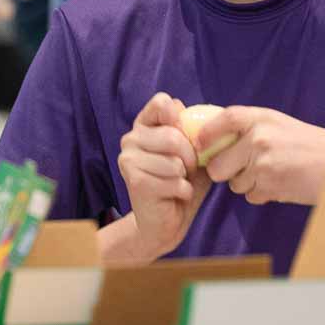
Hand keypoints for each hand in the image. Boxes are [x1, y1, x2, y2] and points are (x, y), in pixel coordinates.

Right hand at [118, 93, 213, 259]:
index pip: (161, 102)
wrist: (166, 222)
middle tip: (188, 170)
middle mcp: (130, 139)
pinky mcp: (135, 182)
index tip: (187, 137)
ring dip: (186, 177)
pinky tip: (174, 196)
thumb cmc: (182, 182)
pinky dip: (183, 191)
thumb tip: (190, 107)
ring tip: (179, 182)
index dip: (180, 118)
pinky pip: (174, 182)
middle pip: (172, 136)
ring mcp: (129, 160)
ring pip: (174, 161)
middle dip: (191, 157)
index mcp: (144, 126)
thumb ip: (195, 131)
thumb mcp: (195, 153)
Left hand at [198, 106, 324, 205]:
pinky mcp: (270, 185)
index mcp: (261, 117)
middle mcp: (259, 137)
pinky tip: (281, 184)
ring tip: (273, 174)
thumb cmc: (311, 145)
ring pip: (234, 184)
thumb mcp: (280, 125)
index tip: (200, 144)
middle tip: (240, 169)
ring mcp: (263, 163)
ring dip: (248, 184)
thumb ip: (251, 128)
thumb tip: (212, 138)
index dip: (206, 134)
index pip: (222, 120)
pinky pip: (251, 196)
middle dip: (224, 172)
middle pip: (217, 164)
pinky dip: (262, 195)